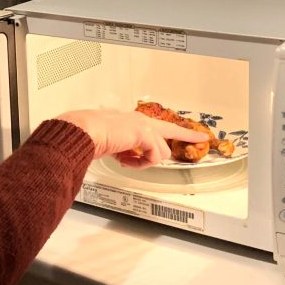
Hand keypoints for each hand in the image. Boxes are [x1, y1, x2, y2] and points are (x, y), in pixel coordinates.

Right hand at [56, 109, 209, 167]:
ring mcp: (143, 126)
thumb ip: (125, 149)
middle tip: (201, 139)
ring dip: (144, 161)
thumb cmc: (89, 136)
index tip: (195, 135)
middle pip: (170, 133)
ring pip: (161, 151)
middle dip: (183, 138)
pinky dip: (139, 164)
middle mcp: (140, 120)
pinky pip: (152, 157)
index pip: (160, 126)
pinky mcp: (144, 134)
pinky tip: (125, 161)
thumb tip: (128, 159)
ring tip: (126, 161)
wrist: (83, 132)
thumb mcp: (111, 143)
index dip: (179, 132)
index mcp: (132, 120)